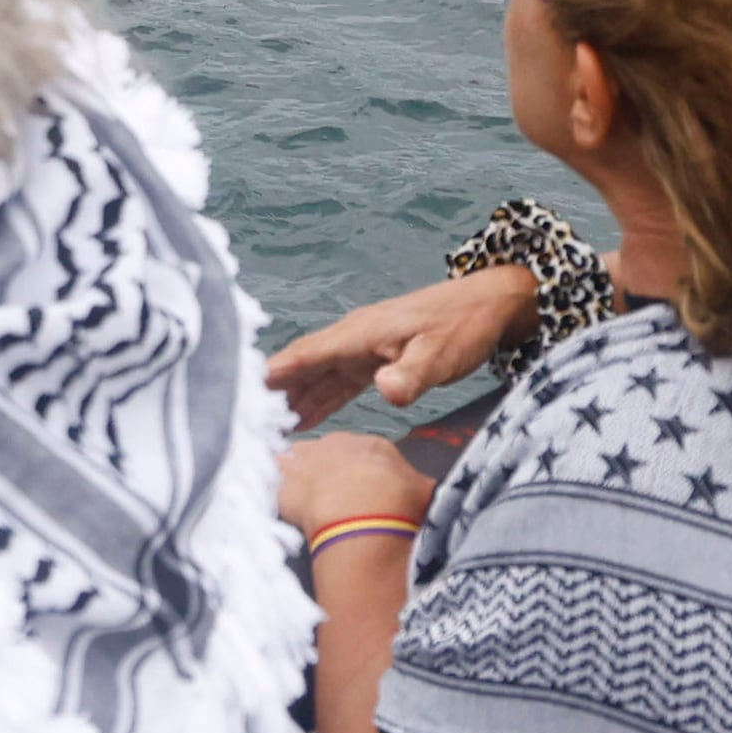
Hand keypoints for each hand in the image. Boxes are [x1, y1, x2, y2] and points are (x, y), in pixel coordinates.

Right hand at [267, 267, 537, 427]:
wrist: (490, 307)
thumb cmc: (463, 327)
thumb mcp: (437, 355)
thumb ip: (410, 375)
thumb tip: (384, 391)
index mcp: (358, 333)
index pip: (305, 354)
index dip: (274, 373)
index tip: (241, 391)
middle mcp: (353, 337)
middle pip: (304, 365)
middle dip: (275, 390)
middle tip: (246, 419)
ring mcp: (365, 346)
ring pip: (318, 375)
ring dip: (295, 398)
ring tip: (268, 426)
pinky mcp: (378, 357)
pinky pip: (339, 381)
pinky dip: (320, 398)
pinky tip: (306, 416)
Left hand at [278, 429, 438, 533]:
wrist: (363, 512)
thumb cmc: (399, 504)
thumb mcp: (425, 494)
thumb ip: (422, 491)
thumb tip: (430, 495)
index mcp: (374, 447)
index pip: (363, 458)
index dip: (361, 481)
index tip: (362, 500)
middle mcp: (338, 443)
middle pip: (329, 458)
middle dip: (331, 479)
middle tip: (336, 509)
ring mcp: (306, 456)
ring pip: (299, 464)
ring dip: (302, 482)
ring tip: (309, 509)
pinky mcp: (280, 473)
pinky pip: (270, 473)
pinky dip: (272, 484)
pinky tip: (276, 500)